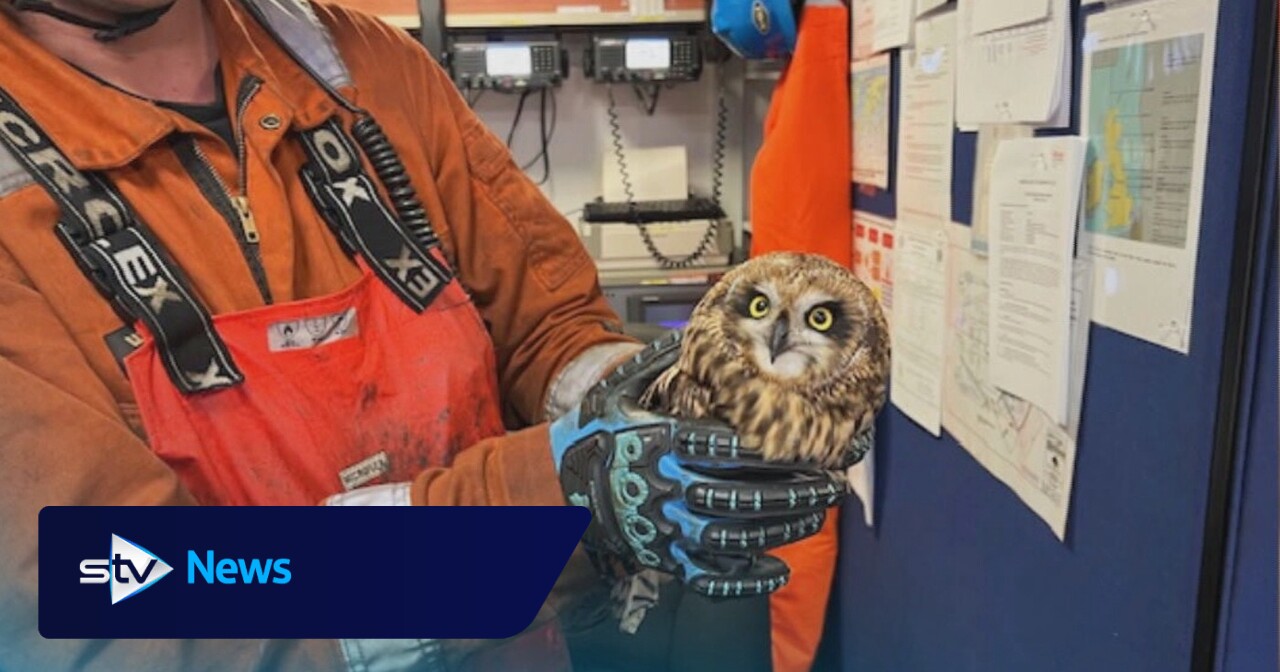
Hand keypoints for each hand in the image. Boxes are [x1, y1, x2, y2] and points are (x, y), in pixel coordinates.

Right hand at [550, 332, 847, 597]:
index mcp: (657, 443)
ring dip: (781, 527)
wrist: (556, 486)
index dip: (765, 446)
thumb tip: (692, 331)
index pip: (720, 446)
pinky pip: (708, 577)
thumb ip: (655, 361)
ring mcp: (665, 527)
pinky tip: (778, 569)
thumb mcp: (617, 388)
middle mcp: (664, 488)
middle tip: (829, 481)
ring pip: (733, 535)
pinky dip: (745, 580)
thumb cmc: (596, 433)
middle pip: (739, 494)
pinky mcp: (663, 557)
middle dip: (792, 490)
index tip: (801, 441)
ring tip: (816, 512)